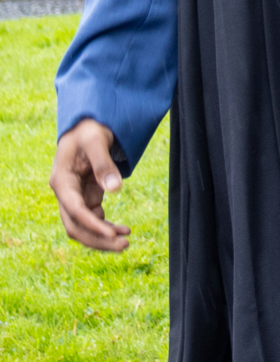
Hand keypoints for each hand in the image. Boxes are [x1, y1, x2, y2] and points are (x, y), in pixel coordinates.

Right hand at [51, 119, 129, 251]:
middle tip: (124, 245)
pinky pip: (93, 218)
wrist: (85, 125)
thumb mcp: (97, 140)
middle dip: (98, 239)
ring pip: (84, 226)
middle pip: (76, 226)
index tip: (113, 235)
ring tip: (126, 242)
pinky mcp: (85, 196)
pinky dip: (106, 226)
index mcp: (61, 181)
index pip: (76, 211)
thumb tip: (115, 190)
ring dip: (102, 237)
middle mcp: (64, 193)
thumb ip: (104, 164)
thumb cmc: (89, 129)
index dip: (93, 225)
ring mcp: (74, 196)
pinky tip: (123, 230)